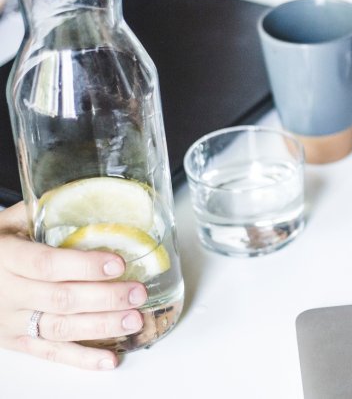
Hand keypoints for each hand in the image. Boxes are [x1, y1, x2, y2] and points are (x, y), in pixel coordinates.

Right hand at [0, 202, 147, 369]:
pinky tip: (110, 359)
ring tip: (135, 320)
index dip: (84, 266)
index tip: (118, 263)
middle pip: (60, 299)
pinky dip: (82, 359)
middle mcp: (8, 293)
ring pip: (60, 328)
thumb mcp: (8, 223)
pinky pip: (50, 353)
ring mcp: (11, 321)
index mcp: (6, 258)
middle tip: (138, 292)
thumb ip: (43, 211)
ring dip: (101, 326)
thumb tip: (88, 193)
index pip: (47, 264)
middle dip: (105, 297)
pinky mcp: (16, 342)